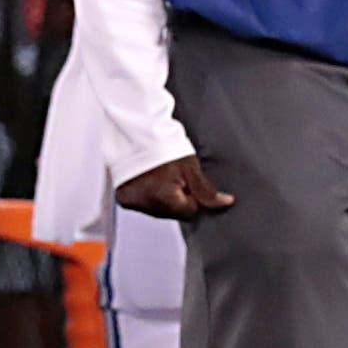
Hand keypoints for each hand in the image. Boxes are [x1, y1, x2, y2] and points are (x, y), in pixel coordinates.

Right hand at [114, 154, 234, 222]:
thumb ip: (207, 190)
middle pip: (173, 213)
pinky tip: (151, 181)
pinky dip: (150, 196)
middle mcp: (143, 203)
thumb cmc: (164, 145)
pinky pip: (143, 205)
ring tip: (163, 177)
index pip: (189, 212)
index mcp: (162, 198)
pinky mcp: (123, 198)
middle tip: (176, 178)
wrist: (136, 133)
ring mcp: (131, 201)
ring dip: (165, 199)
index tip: (191, 183)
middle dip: (180, 199)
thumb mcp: (190, 167)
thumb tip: (225, 202)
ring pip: (158, 211)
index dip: (195, 198)